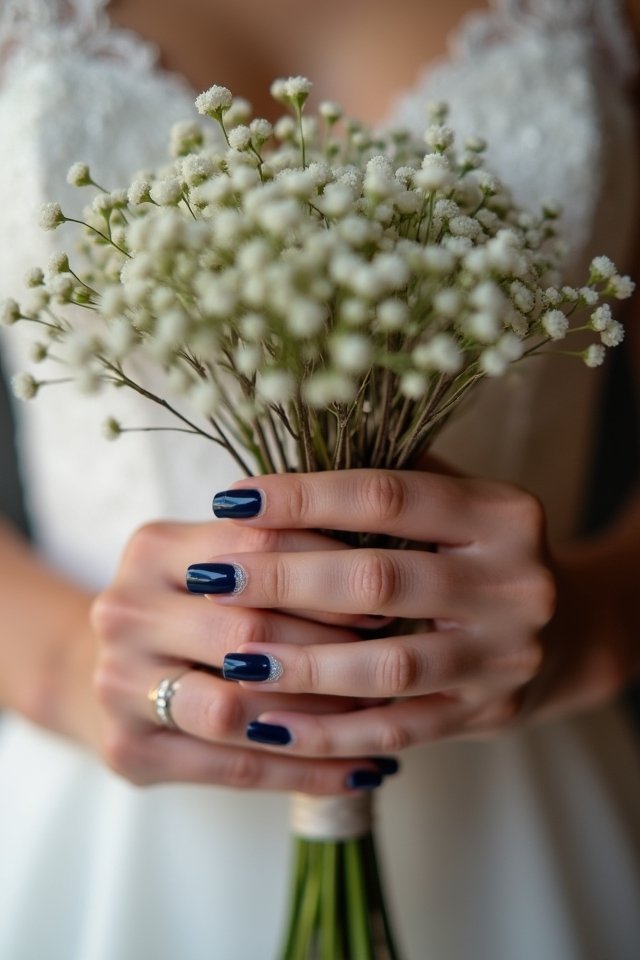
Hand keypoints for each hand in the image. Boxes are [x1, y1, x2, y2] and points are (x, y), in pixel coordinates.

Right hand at [91, 518, 391, 792]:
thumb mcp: (222, 564)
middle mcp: (125, 611)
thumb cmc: (196, 609)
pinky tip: (358, 771)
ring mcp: (118, 685)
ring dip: (321, 716)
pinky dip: (305, 772)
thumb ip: (283, 554)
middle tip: (396, 658)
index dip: (330, 570)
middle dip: (332, 647)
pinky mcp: (129, 750)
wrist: (117, 669)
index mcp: (153, 549)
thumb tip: (388, 557)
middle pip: (247, 629)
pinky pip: (234, 769)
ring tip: (383, 719)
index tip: (387, 594)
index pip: (257, 547)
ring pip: (239, 708)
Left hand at [200, 469, 556, 756]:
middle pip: (380, 579)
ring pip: (389, 664)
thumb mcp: (457, 503)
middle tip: (215, 578)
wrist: (571, 629)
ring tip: (232, 658)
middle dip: (286, 579)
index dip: (305, 498)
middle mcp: (515, 582)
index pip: (387, 496)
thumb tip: (282, 464)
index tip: (234, 499)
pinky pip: (399, 727)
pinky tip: (272, 723)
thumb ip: (390, 481)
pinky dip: (331, 729)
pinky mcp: (489, 712)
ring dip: (301, 663)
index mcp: (503, 513)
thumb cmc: (480, 550)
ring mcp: (507, 654)